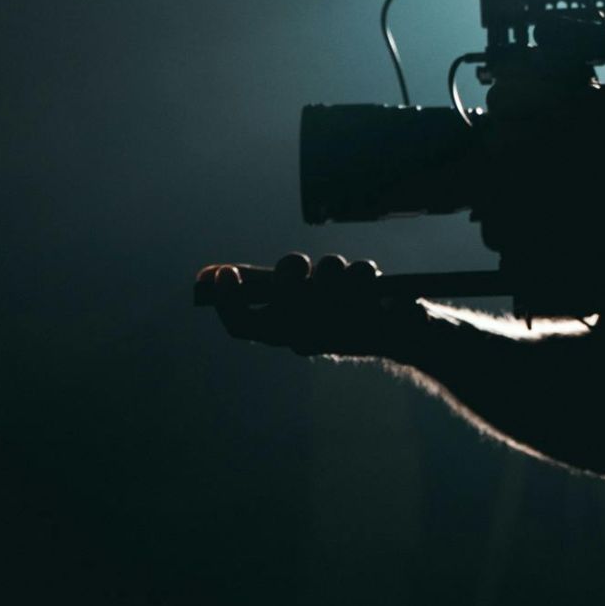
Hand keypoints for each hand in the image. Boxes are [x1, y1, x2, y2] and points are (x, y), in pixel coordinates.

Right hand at [196, 252, 425, 357]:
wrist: (397, 330)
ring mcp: (341, 330)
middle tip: (300, 268)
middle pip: (282, 306)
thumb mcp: (294, 298)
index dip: (227, 302)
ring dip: (333, 270)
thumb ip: (256, 284)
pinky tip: (370, 283)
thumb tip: (206, 274)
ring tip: (346, 276)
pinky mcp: (375, 319)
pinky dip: (363, 274)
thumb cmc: (337, 310)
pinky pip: (361, 278)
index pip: (242, 326)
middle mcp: (307, 337)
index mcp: (285, 332)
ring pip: (325, 282)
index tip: (224, 274)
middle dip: (288, 276)